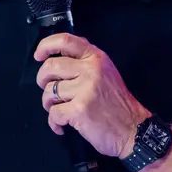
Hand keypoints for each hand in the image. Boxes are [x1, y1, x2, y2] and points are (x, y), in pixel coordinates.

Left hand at [35, 33, 151, 158]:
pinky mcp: (79, 110)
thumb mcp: (107, 72)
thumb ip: (86, 61)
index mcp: (96, 58)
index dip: (45, 46)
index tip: (38, 55)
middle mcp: (91, 70)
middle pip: (50, 66)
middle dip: (42, 79)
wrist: (133, 131)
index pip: (65, 41)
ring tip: (60, 110)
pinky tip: (62, 126)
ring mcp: (85, 90)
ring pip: (49, 91)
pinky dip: (54, 122)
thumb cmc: (119, 104)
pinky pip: (53, 113)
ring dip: (49, 104)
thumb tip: (60, 52)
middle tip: (49, 90)